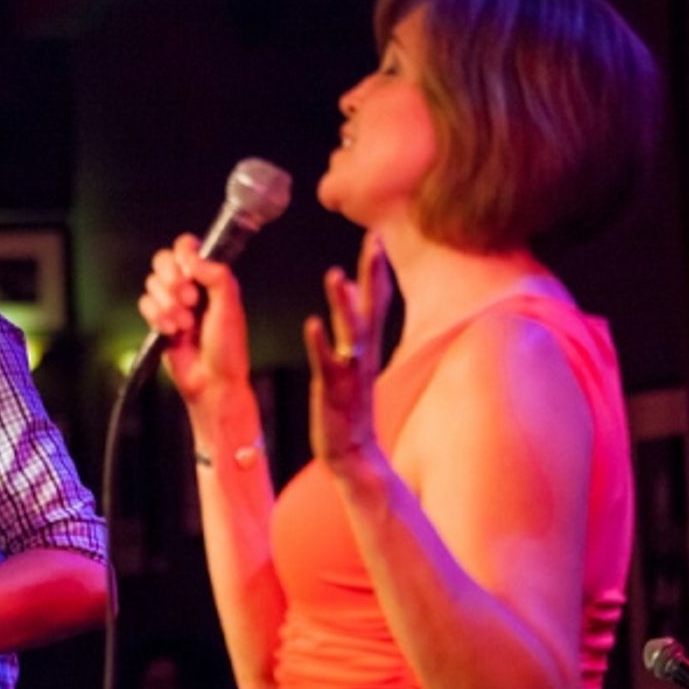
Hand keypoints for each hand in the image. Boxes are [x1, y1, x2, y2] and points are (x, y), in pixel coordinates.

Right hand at [137, 233, 250, 404]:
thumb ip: (216, 276)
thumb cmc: (227, 349)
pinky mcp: (158, 320)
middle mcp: (190, 287)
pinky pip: (145, 305)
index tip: (190, 270)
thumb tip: (192, 258)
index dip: (183, 253)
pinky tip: (172, 332)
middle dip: (172, 278)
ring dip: (168, 304)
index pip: (187, 247)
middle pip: (162, 260)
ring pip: (152, 284)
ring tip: (185, 325)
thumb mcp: (230, 307)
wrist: (211, 382)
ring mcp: (172, 303)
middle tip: (190, 299)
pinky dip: (157, 317)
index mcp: (210, 278)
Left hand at [303, 232, 390, 463]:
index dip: (376, 268)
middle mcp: (362, 354)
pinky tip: (312, 324)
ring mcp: (349, 372)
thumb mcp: (353, 358)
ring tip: (334, 275)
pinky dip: (321, 344)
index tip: (376, 236)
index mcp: (366, 346)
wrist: (350, 451)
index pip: (375, 299)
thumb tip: (349, 287)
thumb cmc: (347, 404)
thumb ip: (353, 322)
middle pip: (372, 307)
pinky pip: (327, 364)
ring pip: (350, 333)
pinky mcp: (332, 391)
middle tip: (374, 241)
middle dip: (372, 274)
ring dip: (343, 304)